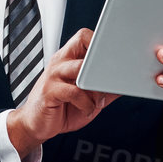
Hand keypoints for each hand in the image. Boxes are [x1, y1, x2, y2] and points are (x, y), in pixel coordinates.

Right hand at [6, 26, 117, 158]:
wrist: (37, 125)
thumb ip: (105, 89)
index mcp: (68, 59)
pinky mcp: (50, 92)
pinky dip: (86, 103)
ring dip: (96, 87)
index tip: (113, 58)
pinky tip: (87, 110)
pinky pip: (74, 91)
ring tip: (98, 101)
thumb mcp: (88, 97)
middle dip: (101, 63)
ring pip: (81, 69)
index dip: (100, 42)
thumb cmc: (61, 108)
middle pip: (83, 44)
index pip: (84, 36)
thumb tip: (126, 84)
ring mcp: (53, 76)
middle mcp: (60, 63)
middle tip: (109, 80)